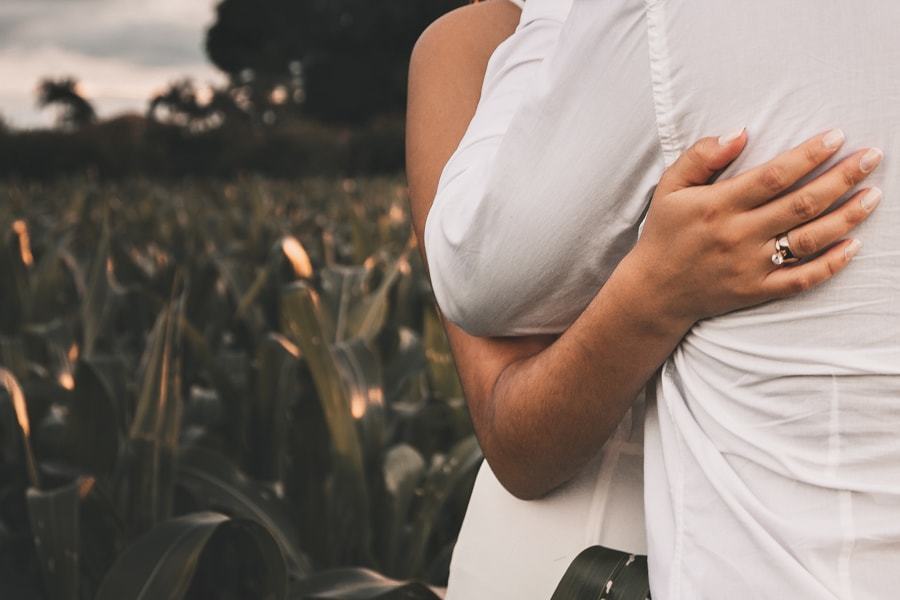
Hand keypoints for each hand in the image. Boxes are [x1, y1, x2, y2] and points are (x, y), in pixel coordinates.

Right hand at [628, 128, 881, 325]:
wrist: (654, 291)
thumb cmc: (665, 234)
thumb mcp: (669, 189)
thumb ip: (701, 157)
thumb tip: (740, 132)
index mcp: (718, 206)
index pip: (774, 176)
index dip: (809, 155)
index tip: (837, 137)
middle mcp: (738, 235)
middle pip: (802, 203)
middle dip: (842, 178)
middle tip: (872, 158)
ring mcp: (750, 266)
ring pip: (809, 239)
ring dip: (847, 217)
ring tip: (873, 195)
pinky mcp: (756, 290)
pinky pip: (801, 279)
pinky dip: (830, 264)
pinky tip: (853, 245)